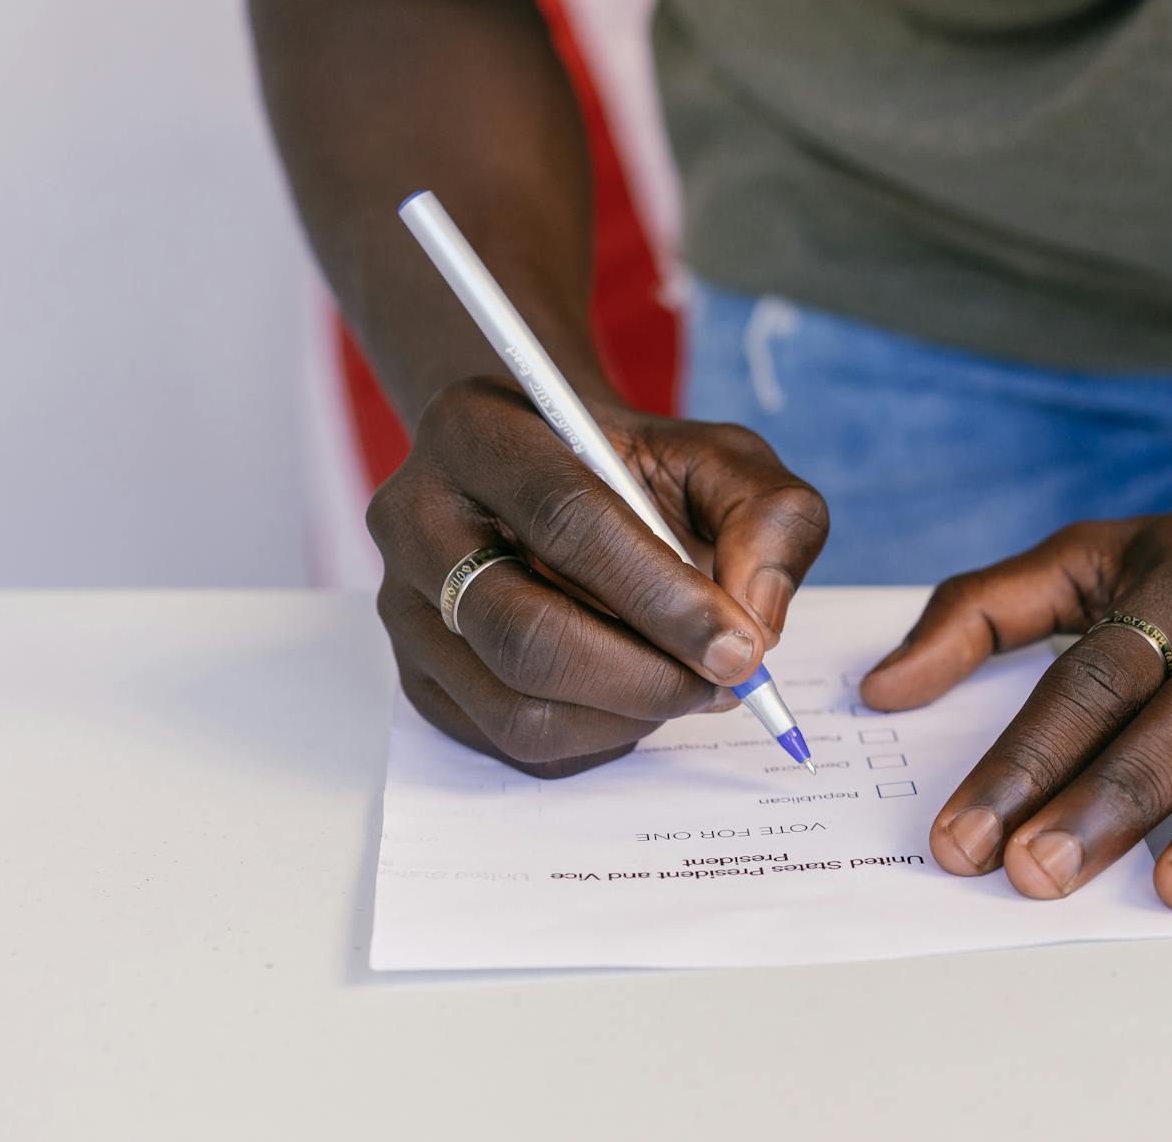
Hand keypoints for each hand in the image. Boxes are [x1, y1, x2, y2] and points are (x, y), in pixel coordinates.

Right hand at [369, 376, 827, 777]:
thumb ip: (766, 517)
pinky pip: (507, 741)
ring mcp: (405, 606)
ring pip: (514, 705)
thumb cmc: (635, 468)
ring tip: (686, 684)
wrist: (551, 475)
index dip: (662, 595)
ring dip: (625, 717)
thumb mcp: (719, 458)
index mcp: (478, 431)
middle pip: (524, 632)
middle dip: (645, 677)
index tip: (742, 647)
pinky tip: (636, 696)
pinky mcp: (418, 675)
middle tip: (725, 683)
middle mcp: (416, 518)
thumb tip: (757, 621)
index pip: (566, 519)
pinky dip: (595, 738)